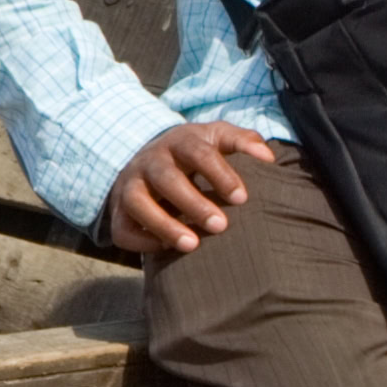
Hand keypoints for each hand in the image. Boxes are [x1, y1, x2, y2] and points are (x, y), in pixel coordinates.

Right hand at [101, 121, 283, 259]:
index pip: (198, 152)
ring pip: (138, 202)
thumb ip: (243, 141)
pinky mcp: (118, 211)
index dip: (220, 174)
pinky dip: (141, 242)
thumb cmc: (193, 152)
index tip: (242, 198)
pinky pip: (122, 230)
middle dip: (192, 202)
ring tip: (192, 245)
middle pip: (166, 178)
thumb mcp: (216, 137)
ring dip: (163, 224)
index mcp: (179, 142)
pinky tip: (167, 249)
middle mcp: (150, 161)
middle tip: (221, 226)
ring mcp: (130, 185)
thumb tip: (268, 157)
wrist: (149, 158)